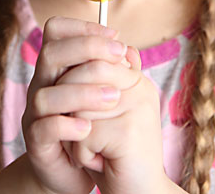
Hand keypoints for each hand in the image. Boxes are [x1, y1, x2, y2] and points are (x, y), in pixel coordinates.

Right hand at [22, 17, 128, 193]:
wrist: (76, 170)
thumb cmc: (94, 124)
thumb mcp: (107, 93)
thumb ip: (116, 72)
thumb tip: (131, 50)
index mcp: (59, 68)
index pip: (56, 32)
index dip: (83, 27)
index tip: (115, 36)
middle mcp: (43, 85)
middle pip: (50, 53)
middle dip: (87, 48)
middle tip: (119, 56)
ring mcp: (36, 114)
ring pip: (45, 94)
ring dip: (82, 93)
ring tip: (113, 98)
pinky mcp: (37, 143)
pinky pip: (44, 128)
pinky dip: (68, 125)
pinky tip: (89, 128)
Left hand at [61, 46, 171, 193]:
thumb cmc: (118, 157)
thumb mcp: (107, 119)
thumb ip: (104, 86)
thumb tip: (112, 51)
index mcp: (136, 81)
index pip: (97, 57)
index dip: (78, 80)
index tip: (87, 110)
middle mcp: (141, 87)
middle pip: (85, 74)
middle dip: (73, 107)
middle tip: (88, 132)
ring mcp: (137, 106)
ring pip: (79, 106)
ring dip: (78, 135)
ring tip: (96, 148)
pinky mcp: (128, 129)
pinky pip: (84, 132)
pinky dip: (83, 154)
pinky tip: (101, 162)